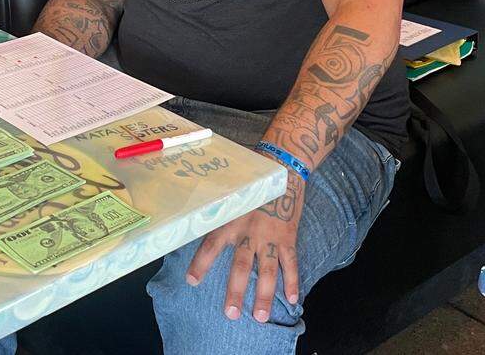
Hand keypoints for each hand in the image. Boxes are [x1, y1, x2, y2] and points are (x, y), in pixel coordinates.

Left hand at [186, 173, 303, 322]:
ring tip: (260, 317)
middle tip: (230, 314)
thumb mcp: (230, 193)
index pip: (212, 245)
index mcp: (231, 220)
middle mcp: (249, 231)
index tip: (192, 281)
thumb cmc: (252, 180)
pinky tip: (292, 300)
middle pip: (240, 267)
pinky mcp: (288, 237)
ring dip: (264, 296)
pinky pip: (290, 264)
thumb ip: (218, 209)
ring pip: (267, 272)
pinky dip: (292, 282)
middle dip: (235, 292)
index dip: (201, 264)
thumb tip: (195, 217)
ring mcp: (270, 236)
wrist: (283, 167)